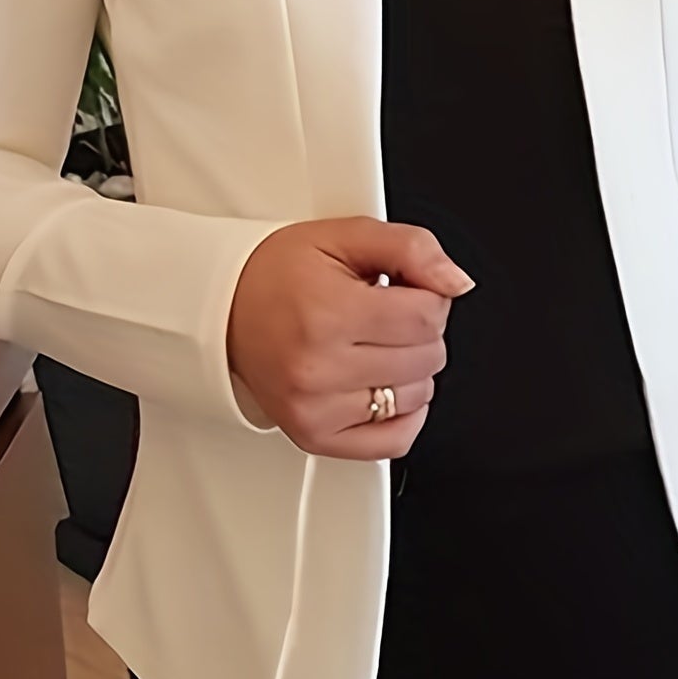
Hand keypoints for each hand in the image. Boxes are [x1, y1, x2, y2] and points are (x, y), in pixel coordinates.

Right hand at [227, 217, 475, 457]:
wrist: (222, 307)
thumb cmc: (278, 273)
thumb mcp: (344, 236)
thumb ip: (411, 248)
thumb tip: (456, 282)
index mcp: (328, 313)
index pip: (428, 317)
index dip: (430, 296)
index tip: (406, 288)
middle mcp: (319, 367)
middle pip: (427, 357)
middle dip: (420, 329)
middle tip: (385, 313)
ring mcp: (315, 408)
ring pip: (417, 396)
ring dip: (411, 368)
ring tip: (374, 343)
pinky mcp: (315, 436)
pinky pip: (394, 442)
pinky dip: (403, 413)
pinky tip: (384, 384)